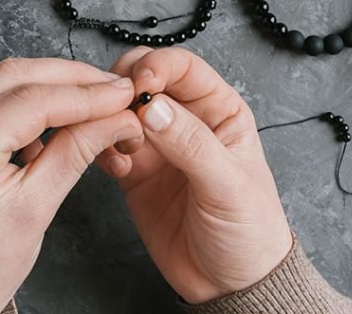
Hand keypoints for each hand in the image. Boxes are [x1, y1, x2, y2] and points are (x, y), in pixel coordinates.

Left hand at [0, 58, 141, 313]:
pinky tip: (51, 121)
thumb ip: (76, 151)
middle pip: (11, 77)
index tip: (121, 94)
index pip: (29, 102)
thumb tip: (116, 115)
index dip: (84, 94)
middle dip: (69, 79)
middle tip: (113, 89)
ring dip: (48, 86)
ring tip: (91, 104)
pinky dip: (21, 101)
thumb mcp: (35, 211)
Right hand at [96, 48, 292, 303]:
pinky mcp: (134, 172)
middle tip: (114, 103)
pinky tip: (112, 163)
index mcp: (220, 111)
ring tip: (110, 135)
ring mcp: (158, 145)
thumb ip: (191, 144)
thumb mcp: (229, 185)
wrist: (230, 285)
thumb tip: (154, 108)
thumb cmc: (250, 232)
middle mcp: (187, 121)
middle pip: (146, 79)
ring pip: (122, 110)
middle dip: (125, 85)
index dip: (158, 67)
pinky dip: (101, 146)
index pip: (184, 69)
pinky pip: (108, 144)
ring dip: (109, 115)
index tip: (139, 83)